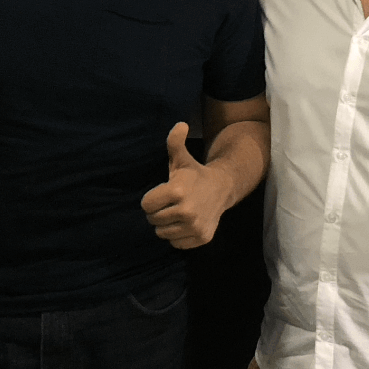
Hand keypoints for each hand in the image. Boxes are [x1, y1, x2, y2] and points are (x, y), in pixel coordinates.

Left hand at [140, 122, 232, 249]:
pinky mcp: (201, 238)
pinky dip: (178, 236)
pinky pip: (176, 244)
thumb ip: (175, 142)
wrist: (222, 189)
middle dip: (158, 212)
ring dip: (166, 225)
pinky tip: (185, 223)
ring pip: (162, 234)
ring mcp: (195, 226)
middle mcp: (186, 211)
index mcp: (177, 191)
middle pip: (153, 220)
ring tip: (177, 212)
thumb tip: (180, 125)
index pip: (146, 205)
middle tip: (170, 203)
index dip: (151, 199)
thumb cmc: (194, 174)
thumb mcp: (181, 158)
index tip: (162, 193)